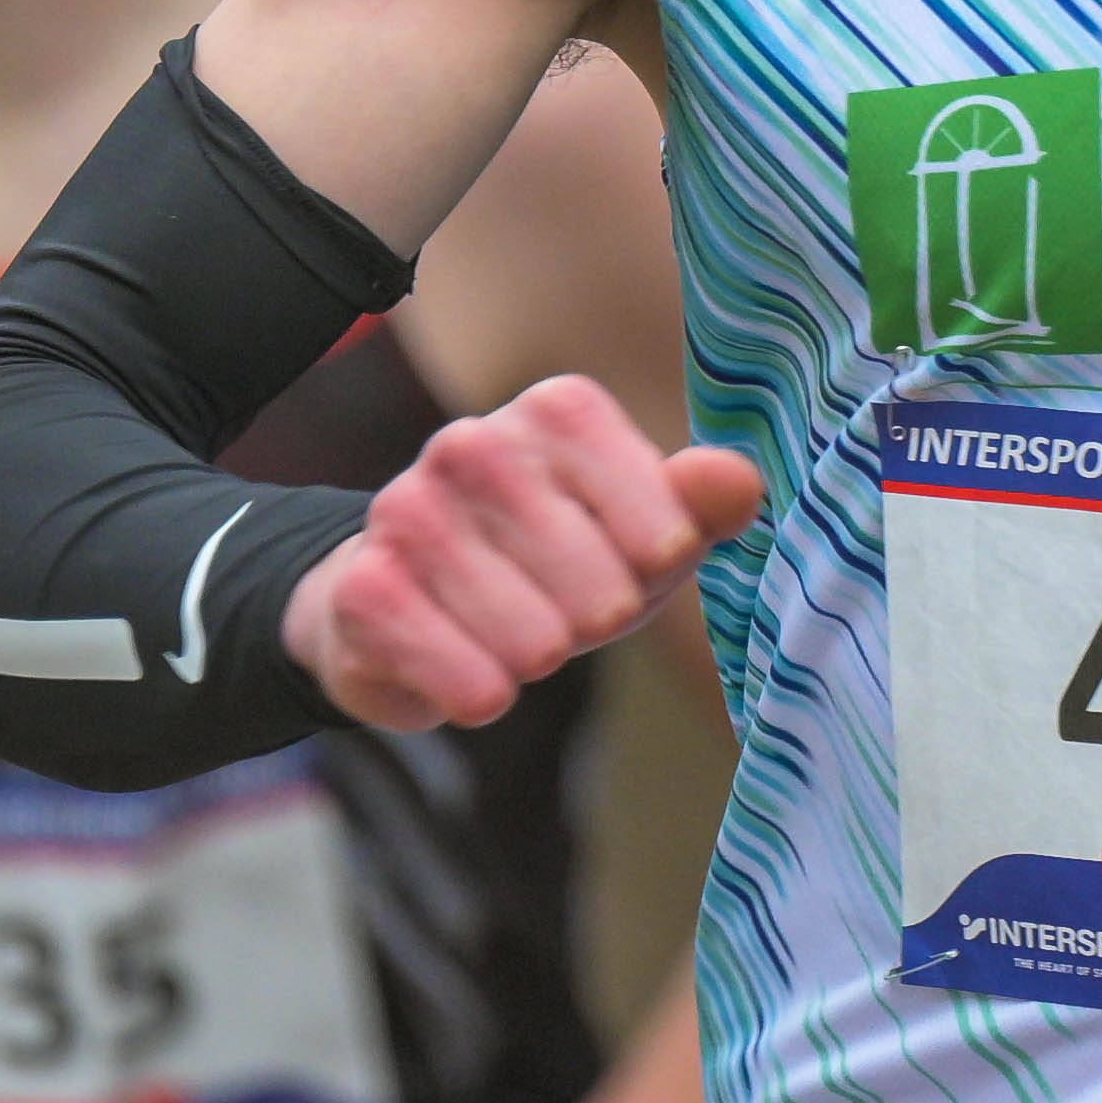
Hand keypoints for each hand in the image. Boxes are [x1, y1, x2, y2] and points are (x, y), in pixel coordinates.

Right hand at [281, 372, 764, 731]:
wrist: (407, 605)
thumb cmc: (552, 564)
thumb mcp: (642, 536)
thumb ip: (699, 507)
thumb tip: (739, 484)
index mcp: (556, 414)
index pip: (654, 501)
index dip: (659, 558)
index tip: (648, 566)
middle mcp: (473, 443)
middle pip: (597, 580)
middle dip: (600, 618)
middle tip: (579, 617)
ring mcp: (407, 509)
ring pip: (529, 631)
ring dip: (540, 657)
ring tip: (527, 645)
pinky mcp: (362, 585)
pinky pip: (453, 665)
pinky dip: (478, 689)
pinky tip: (483, 685)